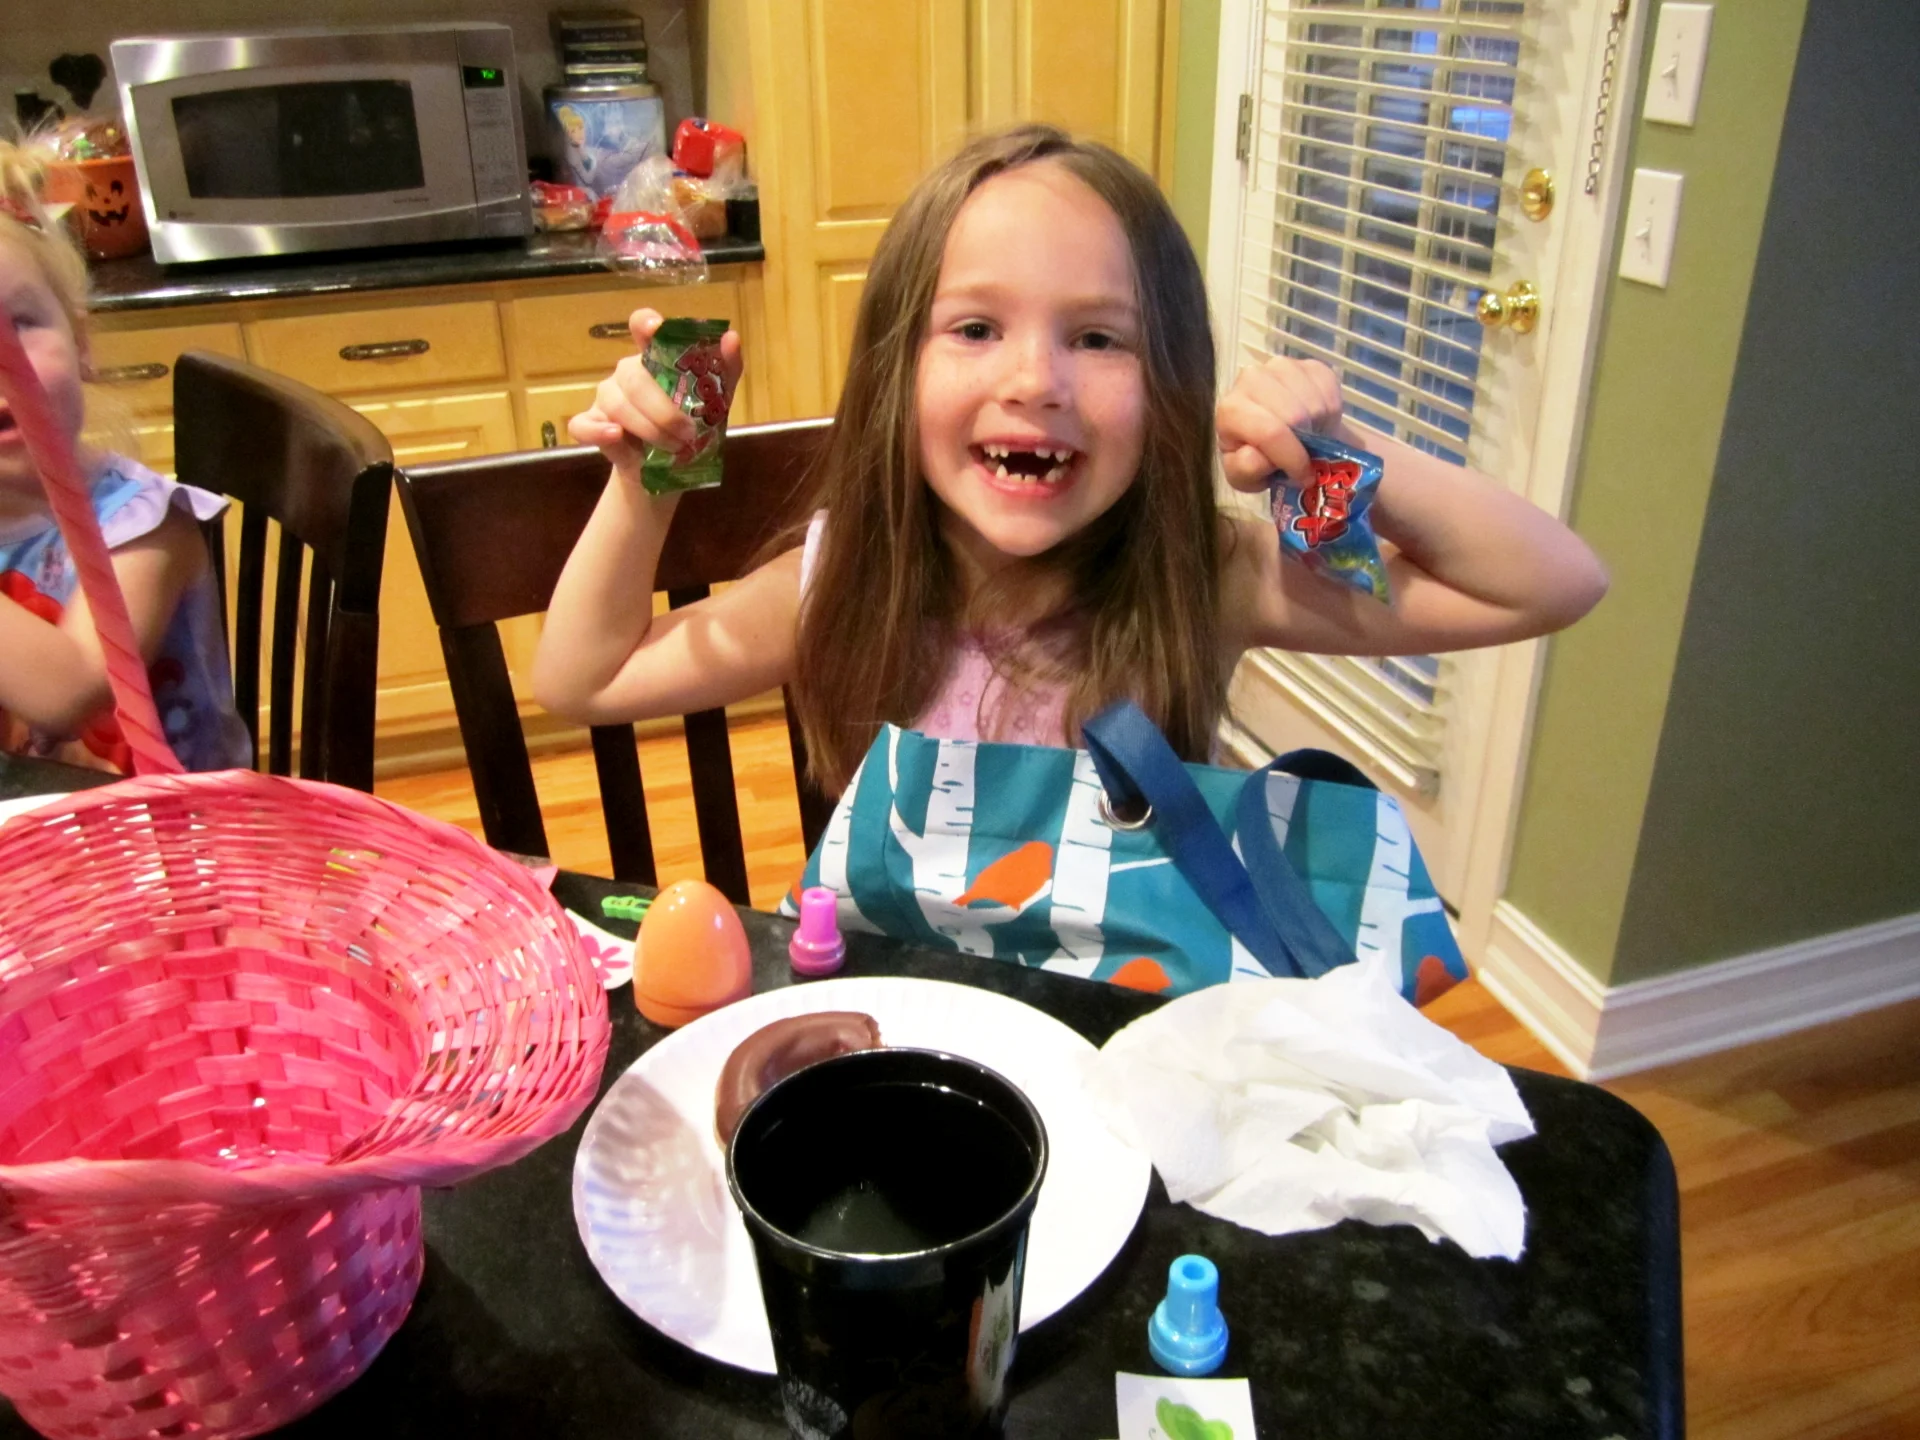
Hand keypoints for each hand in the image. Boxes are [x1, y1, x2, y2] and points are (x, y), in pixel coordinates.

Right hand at [568, 308, 744, 474]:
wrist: (672, 472)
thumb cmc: (692, 428)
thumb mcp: (716, 402)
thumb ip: (726, 369)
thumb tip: (731, 337)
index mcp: (654, 359)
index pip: (642, 326)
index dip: (646, 324)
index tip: (654, 329)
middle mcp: (627, 373)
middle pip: (635, 377)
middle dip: (664, 410)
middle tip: (688, 433)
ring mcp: (606, 397)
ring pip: (617, 404)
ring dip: (648, 428)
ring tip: (673, 447)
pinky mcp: (591, 424)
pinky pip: (583, 424)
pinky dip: (598, 431)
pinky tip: (616, 436)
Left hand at [1215, 355, 1344, 491]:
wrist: (1275, 438)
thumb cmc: (1256, 457)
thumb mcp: (1244, 476)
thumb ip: (1246, 470)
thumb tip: (1258, 457)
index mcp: (1230, 409)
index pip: (1269, 432)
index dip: (1292, 458)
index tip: (1304, 476)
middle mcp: (1252, 379)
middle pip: (1296, 415)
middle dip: (1307, 442)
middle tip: (1306, 454)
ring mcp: (1281, 367)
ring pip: (1315, 402)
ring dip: (1319, 427)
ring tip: (1310, 437)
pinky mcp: (1308, 364)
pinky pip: (1330, 389)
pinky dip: (1331, 411)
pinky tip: (1316, 420)